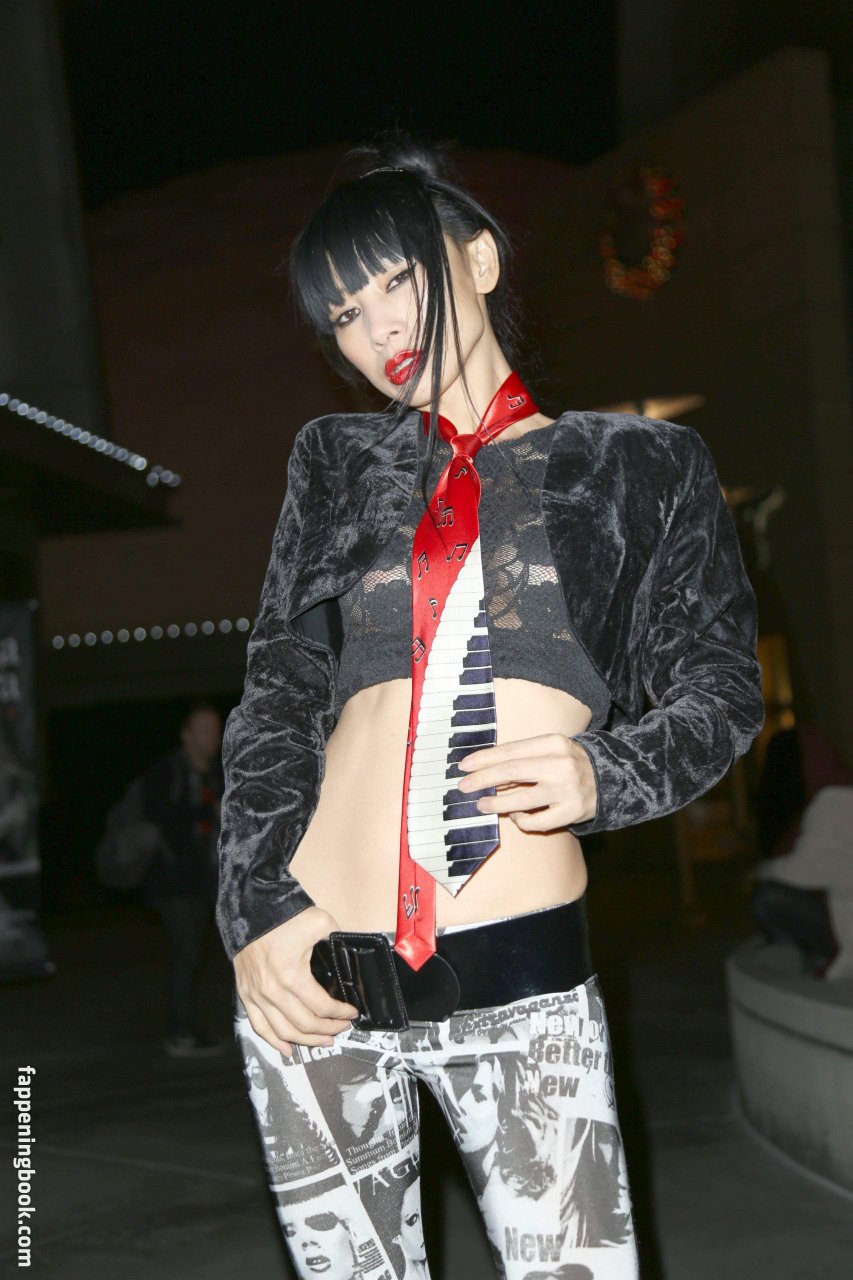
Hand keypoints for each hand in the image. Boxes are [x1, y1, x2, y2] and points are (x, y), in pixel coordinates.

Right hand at [233, 906, 359, 1058]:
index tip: (352, 1011)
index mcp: (291, 976)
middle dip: (329, 1029)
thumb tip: (348, 955)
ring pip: (284, 1031)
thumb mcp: (319, 922)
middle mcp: (272, 992)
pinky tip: (288, 1049)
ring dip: (306, 1041)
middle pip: (305, 1024)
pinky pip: (260, 1027)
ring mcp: (256, 996)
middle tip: (343, 1026)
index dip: (341, 1013)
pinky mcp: (245, 995)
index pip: (321, 1006)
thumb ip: (336, 939)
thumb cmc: (283, 916)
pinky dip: (274, 1042)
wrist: (250, 909)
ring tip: (324, 1041)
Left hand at [456, 732, 596, 831]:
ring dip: (495, 803)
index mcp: (554, 743)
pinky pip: (535, 821)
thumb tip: (485, 767)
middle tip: (463, 786)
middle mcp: (561, 764)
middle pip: (512, 771)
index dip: (484, 758)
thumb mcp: (553, 749)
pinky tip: (516, 815)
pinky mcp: (572, 812)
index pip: (511, 750)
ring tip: (481, 804)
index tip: (464, 765)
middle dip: (482, 779)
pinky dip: (520, 820)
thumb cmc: (572, 763)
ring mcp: (567, 790)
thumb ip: (525, 755)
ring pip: (520, 800)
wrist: (612, 780)